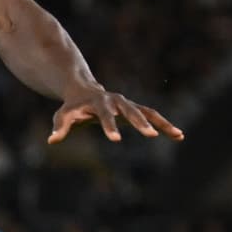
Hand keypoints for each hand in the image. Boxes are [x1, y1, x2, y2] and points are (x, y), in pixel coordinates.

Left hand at [49, 83, 184, 144]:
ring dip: (161, 124)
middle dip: (140, 124)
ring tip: (178, 134)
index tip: (116, 140)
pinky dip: (164, 124)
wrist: (83, 90)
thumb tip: (52, 141)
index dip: (109, 127)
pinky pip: (152, 116)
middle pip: (130, 112)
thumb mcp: (63, 115)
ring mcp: (128, 104)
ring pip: (147, 112)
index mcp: (99, 103)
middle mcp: (117, 101)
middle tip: (151, 136)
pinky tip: (179, 135)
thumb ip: (59, 127)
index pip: (104, 116)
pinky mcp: (135, 109)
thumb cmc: (72, 107)